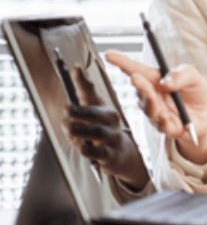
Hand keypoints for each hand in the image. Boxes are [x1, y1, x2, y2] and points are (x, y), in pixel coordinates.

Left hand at [62, 66, 149, 189]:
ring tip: (70, 129)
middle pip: (96, 113)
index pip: (90, 92)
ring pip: (99, 132)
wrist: (121, 153)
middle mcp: (110, 120)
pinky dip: (90, 150)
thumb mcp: (89, 119)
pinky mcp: (111, 154)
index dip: (82, 81)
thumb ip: (76, 109)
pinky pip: (101, 152)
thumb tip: (67, 104)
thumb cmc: (101, 132)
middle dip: (81, 111)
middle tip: (67, 109)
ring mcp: (112, 136)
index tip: (74, 69)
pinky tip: (82, 148)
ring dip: (82, 130)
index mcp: (102, 107)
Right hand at [104, 50, 206, 164]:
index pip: (136, 69)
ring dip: (150, 101)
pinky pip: (161, 125)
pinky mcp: (166, 127)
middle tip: (135, 76)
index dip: (121, 62)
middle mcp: (151, 95)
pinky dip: (163, 120)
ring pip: (148, 108)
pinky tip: (166, 117)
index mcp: (155, 79)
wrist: (203, 116)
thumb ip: (181, 75)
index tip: (108, 54)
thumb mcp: (192, 76)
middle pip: (140, 89)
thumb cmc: (193, 92)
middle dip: (138, 83)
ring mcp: (156, 112)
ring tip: (153, 95)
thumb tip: (165, 82)